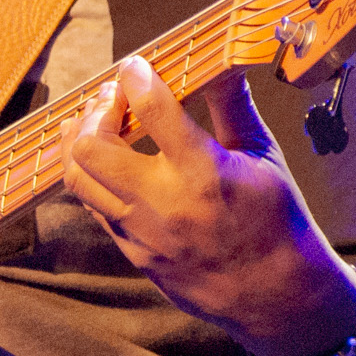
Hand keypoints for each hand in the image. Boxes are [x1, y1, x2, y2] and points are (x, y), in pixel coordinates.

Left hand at [59, 55, 355, 355]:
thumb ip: (234, 106)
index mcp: (205, 172)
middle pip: (92, 147)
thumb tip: (220, 61)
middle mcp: (165, 203)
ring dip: (80, 143)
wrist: (273, 295)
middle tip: (113, 98)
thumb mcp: (263, 156)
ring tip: (96, 123)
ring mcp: (142, 233)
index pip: (152, 110)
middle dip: (96, 112)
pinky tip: (106, 161)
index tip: (134, 66)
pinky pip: (94, 207)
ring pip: (79, 179)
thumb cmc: (276, 219)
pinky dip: (93, 177)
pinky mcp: (133, 253)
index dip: (135, 77)